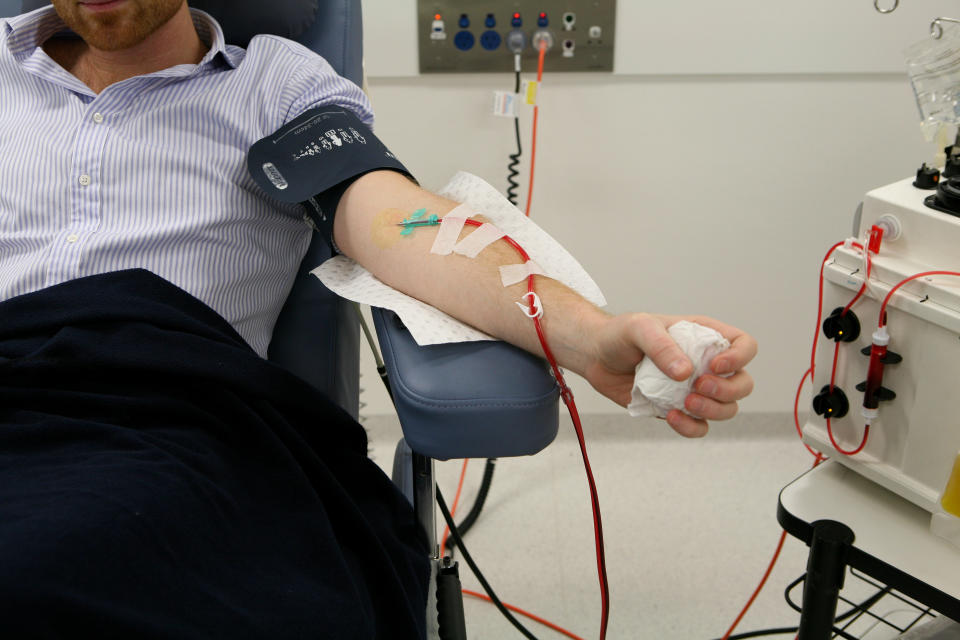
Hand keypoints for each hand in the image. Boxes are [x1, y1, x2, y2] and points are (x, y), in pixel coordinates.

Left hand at [581, 313, 756, 437]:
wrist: (596, 357)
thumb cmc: (620, 334)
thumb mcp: (639, 328)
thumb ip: (662, 346)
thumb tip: (686, 374)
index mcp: (704, 337)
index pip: (745, 345)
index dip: (740, 358)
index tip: (715, 365)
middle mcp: (705, 364)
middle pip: (743, 383)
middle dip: (728, 390)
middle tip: (697, 386)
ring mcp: (694, 389)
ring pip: (726, 409)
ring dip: (713, 411)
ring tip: (684, 403)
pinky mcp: (677, 409)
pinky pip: (699, 427)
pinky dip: (691, 427)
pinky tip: (672, 416)